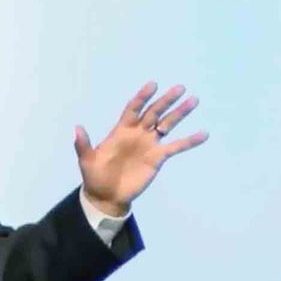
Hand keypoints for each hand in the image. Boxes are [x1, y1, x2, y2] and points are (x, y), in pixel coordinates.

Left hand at [74, 82, 208, 215]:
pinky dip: (189, 141)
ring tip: (194, 100)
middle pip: (154, 112)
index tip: (152, 84)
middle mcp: (137, 133)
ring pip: (167, 124)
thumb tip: (76, 128)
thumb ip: (83, 144)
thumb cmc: (95, 176)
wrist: (107, 195)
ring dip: (180, 113)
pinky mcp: (158, 157)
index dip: (142, 97)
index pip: (133, 108)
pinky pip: (176, 146)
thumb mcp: (87, 161)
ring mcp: (149, 144)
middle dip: (166, 100)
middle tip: (180, 88)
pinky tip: (203, 133)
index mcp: (121, 130)